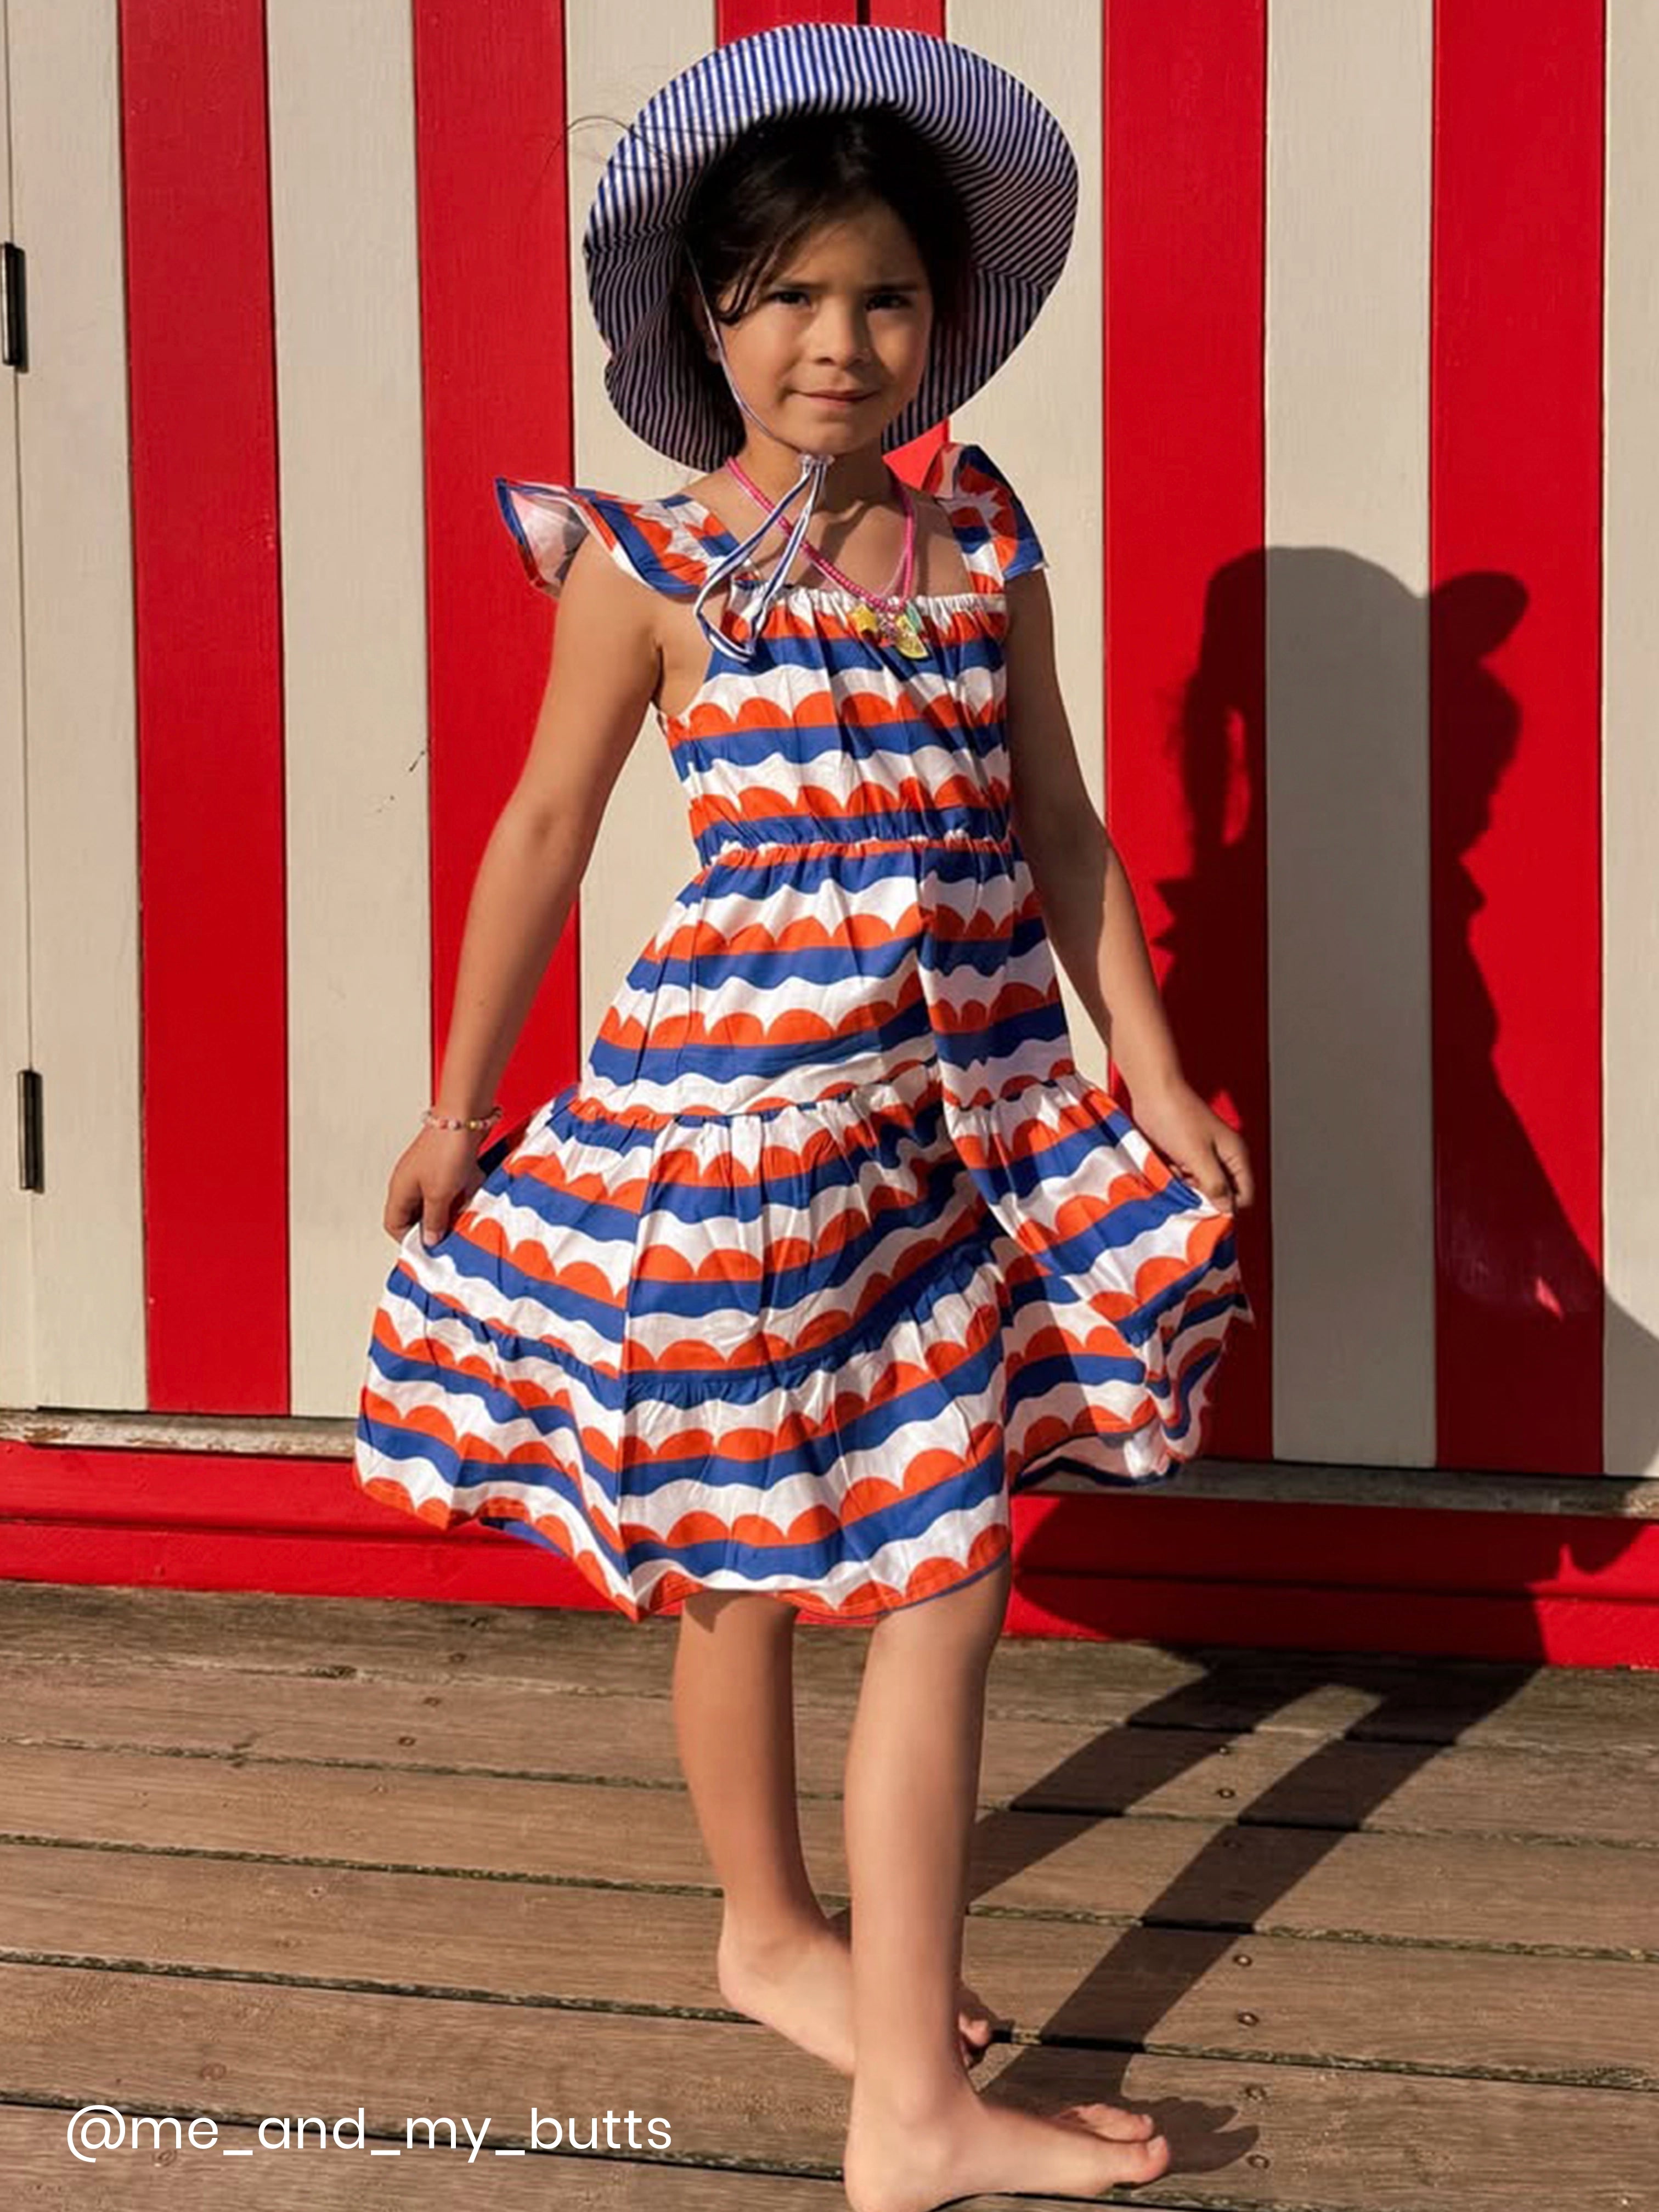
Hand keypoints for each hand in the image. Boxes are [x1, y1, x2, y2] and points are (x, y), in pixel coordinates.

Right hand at [383, 1124, 487, 1246]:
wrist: (465, 1116)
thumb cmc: (445, 1148)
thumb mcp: (439, 1194)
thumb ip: (434, 1220)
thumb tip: (429, 1240)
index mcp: (400, 1190)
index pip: (394, 1224)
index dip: (411, 1239)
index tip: (431, 1247)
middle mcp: (411, 1182)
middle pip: (420, 1215)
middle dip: (440, 1221)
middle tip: (454, 1227)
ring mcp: (429, 1173)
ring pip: (441, 1201)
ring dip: (456, 1203)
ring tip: (466, 1198)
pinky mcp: (447, 1165)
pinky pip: (456, 1186)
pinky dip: (466, 1187)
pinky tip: (474, 1182)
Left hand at [1128, 1071, 1252, 1209]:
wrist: (1153, 1092)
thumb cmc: (1177, 1117)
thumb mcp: (1198, 1156)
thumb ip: (1215, 1185)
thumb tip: (1228, 1209)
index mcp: (1236, 1155)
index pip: (1244, 1196)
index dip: (1227, 1207)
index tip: (1204, 1211)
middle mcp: (1224, 1157)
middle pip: (1224, 1194)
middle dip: (1204, 1198)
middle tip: (1186, 1191)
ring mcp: (1205, 1156)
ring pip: (1203, 1187)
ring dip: (1188, 1189)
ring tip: (1175, 1176)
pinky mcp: (1186, 1155)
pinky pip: (1187, 1177)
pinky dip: (1177, 1179)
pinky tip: (1167, 1169)